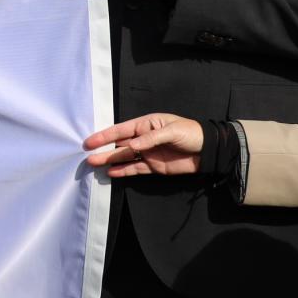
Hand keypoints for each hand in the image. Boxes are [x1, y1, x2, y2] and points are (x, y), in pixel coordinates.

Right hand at [83, 113, 205, 177]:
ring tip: (95, 164)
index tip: (90, 141)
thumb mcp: (172, 131)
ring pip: (125, 157)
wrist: (209, 151)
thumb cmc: (191, 133)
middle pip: (120, 144)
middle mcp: (144, 139)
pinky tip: (112, 172)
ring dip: (110, 161)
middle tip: (88, 155)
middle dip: (104, 149)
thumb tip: (132, 146)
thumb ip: (151, 139)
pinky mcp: (154, 167)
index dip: (105, 135)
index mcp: (146, 125)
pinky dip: (124, 171)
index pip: (121, 130)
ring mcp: (148, 153)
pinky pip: (136, 169)